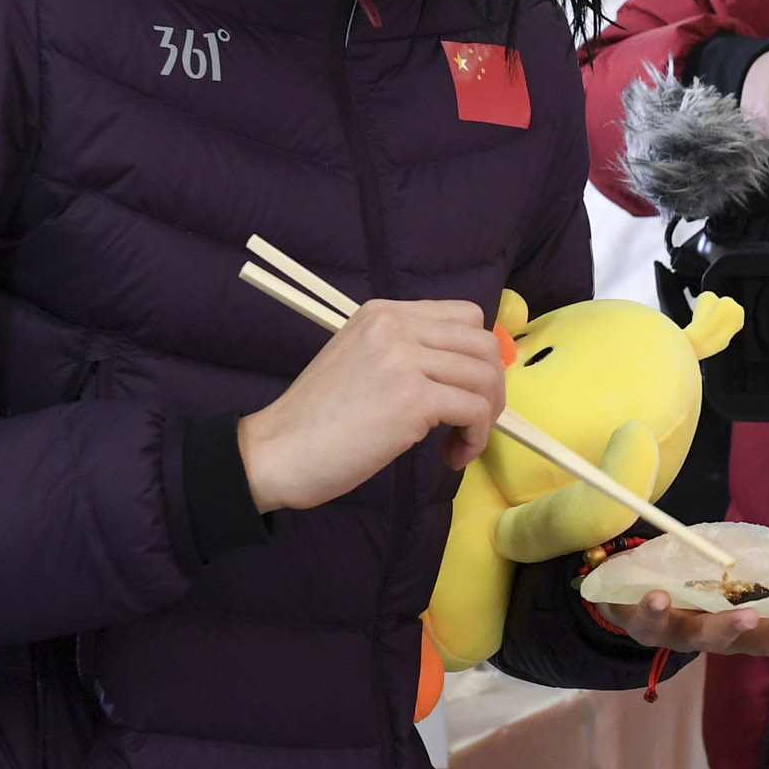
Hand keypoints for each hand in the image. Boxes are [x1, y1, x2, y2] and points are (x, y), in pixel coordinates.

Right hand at [238, 299, 504, 511]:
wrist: (277, 450)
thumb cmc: (316, 419)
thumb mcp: (359, 360)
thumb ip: (405, 353)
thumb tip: (463, 370)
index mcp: (383, 313)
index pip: (464, 315)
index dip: (477, 356)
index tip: (466, 388)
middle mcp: (396, 326)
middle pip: (483, 344)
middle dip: (491, 387)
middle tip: (471, 422)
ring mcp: (405, 359)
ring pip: (484, 377)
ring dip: (484, 417)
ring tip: (457, 444)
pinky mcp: (413, 398)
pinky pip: (475, 410)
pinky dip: (474, 437)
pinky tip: (451, 455)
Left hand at [595, 590, 768, 658]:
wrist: (628, 600)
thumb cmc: (693, 586)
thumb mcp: (733, 578)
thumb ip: (767, 569)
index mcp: (751, 624)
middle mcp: (723, 637)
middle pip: (760, 642)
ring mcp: (684, 633)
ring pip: (708, 638)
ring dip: (729, 627)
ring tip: (746, 615)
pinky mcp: (645, 625)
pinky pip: (649, 621)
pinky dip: (655, 609)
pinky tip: (659, 595)